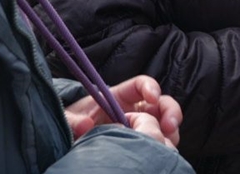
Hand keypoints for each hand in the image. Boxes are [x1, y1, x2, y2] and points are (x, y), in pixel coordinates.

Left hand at [65, 74, 182, 148]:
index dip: (150, 87)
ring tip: (165, 144)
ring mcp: (141, 127)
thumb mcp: (69, 118)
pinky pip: (161, 143)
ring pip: (166, 125)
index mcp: (119, 97)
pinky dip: (165, 148)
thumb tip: (86, 125)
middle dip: (170, 112)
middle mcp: (135, 110)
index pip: (141, 84)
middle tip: (169, 126)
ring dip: (170, 133)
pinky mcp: (144, 143)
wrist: (73, 141)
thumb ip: (73, 120)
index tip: (153, 97)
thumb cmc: (73, 123)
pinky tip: (159, 154)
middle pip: (162, 103)